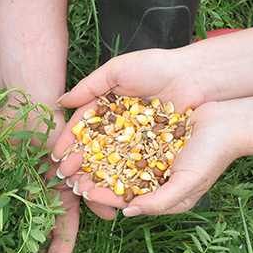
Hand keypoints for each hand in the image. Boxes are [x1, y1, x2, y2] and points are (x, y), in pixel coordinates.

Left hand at [0, 101, 115, 252]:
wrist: (24, 99)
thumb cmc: (54, 123)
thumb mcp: (75, 153)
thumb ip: (90, 185)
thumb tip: (111, 216)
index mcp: (65, 196)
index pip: (65, 235)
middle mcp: (43, 201)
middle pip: (38, 242)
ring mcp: (21, 196)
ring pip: (17, 234)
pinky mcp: (0, 189)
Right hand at [52, 48, 206, 181]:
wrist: (195, 75)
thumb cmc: (157, 66)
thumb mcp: (118, 69)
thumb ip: (90, 85)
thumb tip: (62, 102)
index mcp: (108, 105)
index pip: (83, 127)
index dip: (70, 141)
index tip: (58, 155)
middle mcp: (119, 124)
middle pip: (93, 147)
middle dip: (78, 162)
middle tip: (65, 175)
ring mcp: (136, 139)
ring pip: (111, 158)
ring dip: (95, 173)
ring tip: (82, 185)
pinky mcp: (153, 149)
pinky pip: (133, 164)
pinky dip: (121, 175)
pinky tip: (108, 185)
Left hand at [66, 100, 239, 216]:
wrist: (230, 121)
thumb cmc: (213, 157)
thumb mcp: (187, 186)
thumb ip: (159, 203)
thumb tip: (129, 213)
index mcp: (154, 190)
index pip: (122, 197)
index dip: (102, 195)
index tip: (84, 191)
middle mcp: (146, 171)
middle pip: (111, 176)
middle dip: (90, 176)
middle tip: (67, 175)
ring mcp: (144, 148)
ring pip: (111, 153)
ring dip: (91, 154)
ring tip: (72, 153)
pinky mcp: (144, 125)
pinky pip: (119, 129)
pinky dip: (103, 130)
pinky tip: (87, 128)